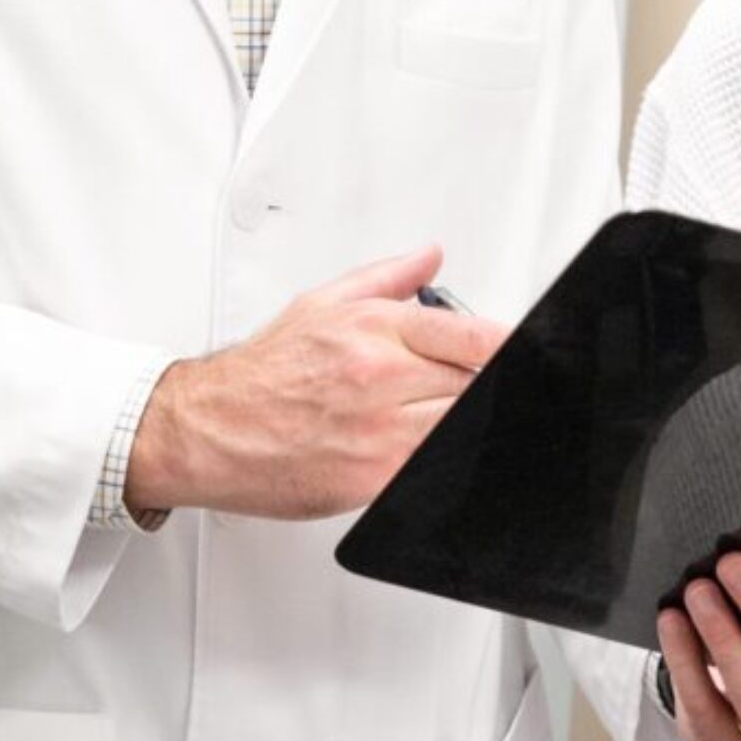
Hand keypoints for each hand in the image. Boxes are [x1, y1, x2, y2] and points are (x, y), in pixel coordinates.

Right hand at [125, 245, 506, 518]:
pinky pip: (431, 471)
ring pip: (459, 426)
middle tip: (483, 388)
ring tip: (451, 416)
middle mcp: (381, 377)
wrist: (206, 428)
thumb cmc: (258, 373)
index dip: (511, 346)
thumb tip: (430, 258)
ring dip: (465, 423)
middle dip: (485, 387)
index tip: (534, 352)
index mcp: (375, 329)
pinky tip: (433, 451)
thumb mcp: (321, 303)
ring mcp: (378, 432)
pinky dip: (442, 462)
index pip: (471, 335)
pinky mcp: (370, 481)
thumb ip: (387, 278)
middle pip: (473, 384)